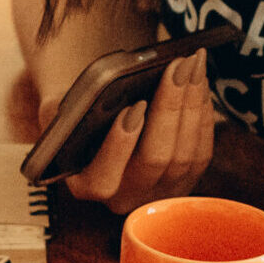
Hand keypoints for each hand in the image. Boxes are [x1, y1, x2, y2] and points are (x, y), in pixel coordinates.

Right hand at [60, 51, 215, 213]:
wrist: (103, 122)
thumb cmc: (80, 113)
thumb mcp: (60, 110)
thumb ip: (62, 111)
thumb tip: (88, 97)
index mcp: (86, 186)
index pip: (103, 179)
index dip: (118, 145)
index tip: (133, 107)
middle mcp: (125, 197)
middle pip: (156, 160)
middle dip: (169, 109)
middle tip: (176, 68)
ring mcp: (159, 192)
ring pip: (186, 154)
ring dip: (192, 104)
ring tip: (192, 65)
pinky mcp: (186, 180)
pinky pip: (202, 150)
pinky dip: (203, 112)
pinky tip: (199, 81)